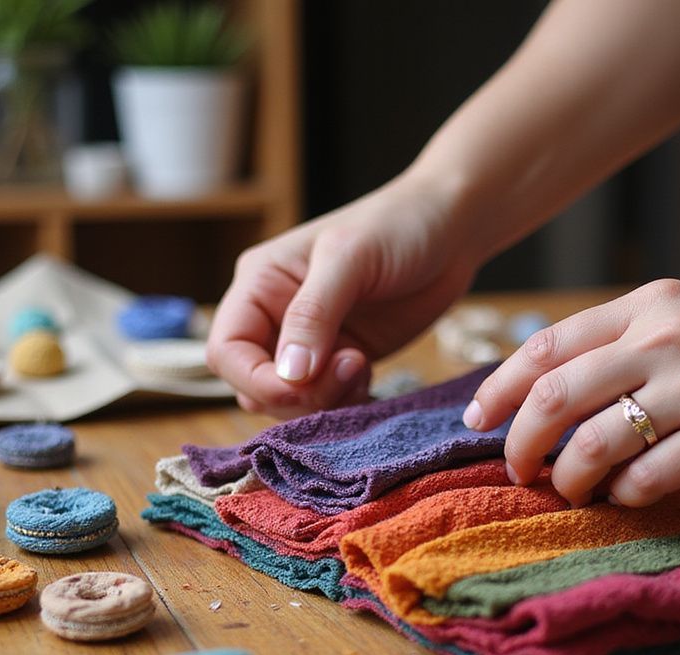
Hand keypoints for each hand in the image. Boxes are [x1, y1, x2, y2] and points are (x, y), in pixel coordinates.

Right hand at [206, 172, 478, 417]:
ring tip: (361, 368)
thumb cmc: (398, 225)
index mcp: (260, 285)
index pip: (226, 352)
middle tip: (350, 368)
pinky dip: (343, 405)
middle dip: (296, 395)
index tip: (302, 382)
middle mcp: (275, 318)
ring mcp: (310, 344)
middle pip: (254, 386)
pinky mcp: (342, 362)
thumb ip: (314, 315)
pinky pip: (325, 403)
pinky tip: (369, 379)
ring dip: (323, 402)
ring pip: (289, 402)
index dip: (255, 380)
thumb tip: (288, 373)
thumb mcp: (350, 259)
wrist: (453, 228)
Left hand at [464, 279, 679, 505]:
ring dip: (567, 478)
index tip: (477, 420)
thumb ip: (630, 342)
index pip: (546, 344)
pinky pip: (648, 478)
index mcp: (650, 305)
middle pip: (553, 395)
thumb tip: (559, 392)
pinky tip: (629, 496)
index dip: (499, 387)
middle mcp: (665, 337)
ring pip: (592, 442)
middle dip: (520, 442)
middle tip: (519, 469)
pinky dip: (625, 496)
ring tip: (570, 490)